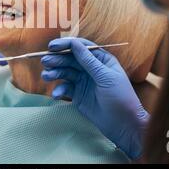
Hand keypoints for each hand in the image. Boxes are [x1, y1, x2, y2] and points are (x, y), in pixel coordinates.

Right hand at [41, 38, 148, 159]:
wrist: (123, 125)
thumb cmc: (120, 97)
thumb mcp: (105, 77)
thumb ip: (88, 61)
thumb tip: (74, 43)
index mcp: (100, 59)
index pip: (80, 47)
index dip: (66, 45)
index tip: (52, 47)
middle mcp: (90, 68)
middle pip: (70, 59)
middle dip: (57, 59)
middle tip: (45, 61)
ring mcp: (83, 81)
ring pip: (65, 72)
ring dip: (54, 73)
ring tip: (46, 76)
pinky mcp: (77, 94)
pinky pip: (65, 88)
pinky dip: (59, 90)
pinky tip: (56, 95)